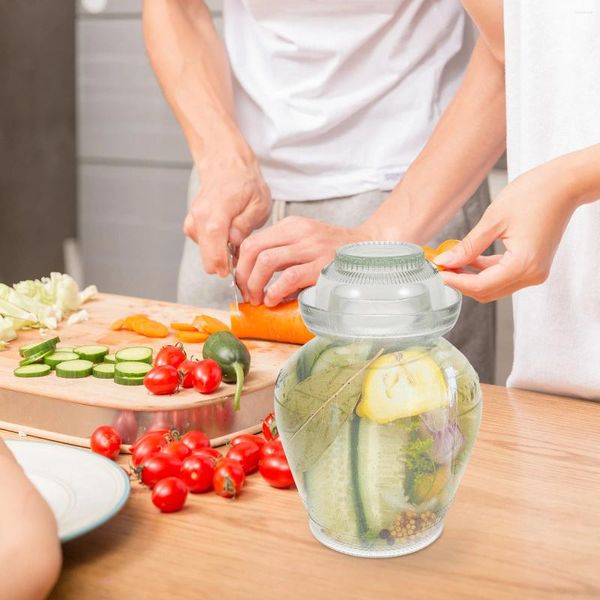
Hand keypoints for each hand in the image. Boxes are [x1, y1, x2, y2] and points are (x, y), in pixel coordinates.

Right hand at [183, 157, 271, 276]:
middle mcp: (199, 216)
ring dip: (222, 254)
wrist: (226, 168)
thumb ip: (245, 224)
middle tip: (243, 257)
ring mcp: (193, 221)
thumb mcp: (258, 203)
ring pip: (206, 253)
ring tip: (238, 240)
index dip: (221, 261)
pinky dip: (216, 247)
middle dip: (224, 263)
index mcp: (217, 209)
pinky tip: (228, 236)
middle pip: (206, 254)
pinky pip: (204, 247)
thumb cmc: (245, 184)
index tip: (230, 273)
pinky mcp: (192, 227)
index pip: (214, 239)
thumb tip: (234, 242)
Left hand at [235, 216, 375, 305]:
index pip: (252, 241)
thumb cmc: (336, 252)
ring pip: (266, 261)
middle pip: (253, 249)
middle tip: (247, 294)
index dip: (241, 264)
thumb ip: (283, 252)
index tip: (242, 282)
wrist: (371, 249)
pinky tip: (274, 300)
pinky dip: (275, 291)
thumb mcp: (306, 241)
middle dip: (243, 275)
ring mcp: (312, 248)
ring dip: (255, 284)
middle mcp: (300, 232)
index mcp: (293, 226)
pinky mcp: (322, 266)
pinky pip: (288, 277)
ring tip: (259, 299)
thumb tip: (255, 277)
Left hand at [434, 160, 579, 301]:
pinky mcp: (533, 266)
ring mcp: (535, 272)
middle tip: (442, 266)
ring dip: (472, 278)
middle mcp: (532, 275)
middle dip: (462, 282)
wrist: (564, 184)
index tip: (438, 272)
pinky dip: (485, 271)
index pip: (481, 286)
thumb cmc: (534, 194)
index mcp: (524, 265)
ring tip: (452, 261)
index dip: (456, 281)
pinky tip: (469, 258)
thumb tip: (445, 261)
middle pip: (487, 292)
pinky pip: (503, 276)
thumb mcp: (493, 220)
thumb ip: (468, 246)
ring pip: (494, 287)